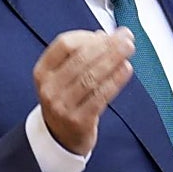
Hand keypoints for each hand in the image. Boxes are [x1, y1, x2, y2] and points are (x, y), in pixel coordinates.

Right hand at [33, 28, 133, 154]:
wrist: (60, 137)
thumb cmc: (66, 100)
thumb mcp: (64, 76)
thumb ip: (81, 54)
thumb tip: (106, 35)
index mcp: (43, 71)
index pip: (64, 44)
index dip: (88, 36)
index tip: (108, 34)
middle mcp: (49, 88)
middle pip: (81, 59)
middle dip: (108, 45)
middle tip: (126, 38)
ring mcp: (62, 106)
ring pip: (92, 77)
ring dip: (114, 60)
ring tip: (129, 50)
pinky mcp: (79, 120)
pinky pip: (101, 96)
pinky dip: (115, 80)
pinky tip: (126, 69)